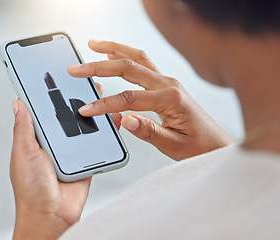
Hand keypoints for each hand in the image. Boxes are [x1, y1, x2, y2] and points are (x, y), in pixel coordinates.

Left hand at [10, 82, 119, 239]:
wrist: (51, 215)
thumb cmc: (31, 188)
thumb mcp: (23, 152)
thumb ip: (24, 127)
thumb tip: (18, 102)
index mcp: (35, 139)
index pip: (41, 111)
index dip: (46, 94)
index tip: (52, 76)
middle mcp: (53, 143)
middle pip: (65, 115)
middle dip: (72, 98)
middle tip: (81, 79)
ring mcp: (70, 151)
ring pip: (82, 126)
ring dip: (90, 112)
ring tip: (97, 92)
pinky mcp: (86, 160)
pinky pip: (96, 143)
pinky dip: (103, 132)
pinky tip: (110, 118)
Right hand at [68, 40, 233, 159]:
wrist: (216, 146)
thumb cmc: (199, 146)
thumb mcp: (174, 145)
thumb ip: (149, 132)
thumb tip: (125, 120)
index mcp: (170, 99)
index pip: (129, 98)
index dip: (105, 104)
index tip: (87, 109)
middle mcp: (169, 85)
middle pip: (128, 68)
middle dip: (99, 66)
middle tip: (77, 68)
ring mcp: (168, 82)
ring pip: (137, 58)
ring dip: (113, 49)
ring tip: (93, 45)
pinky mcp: (166, 85)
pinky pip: (143, 63)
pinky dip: (126, 56)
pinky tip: (114, 55)